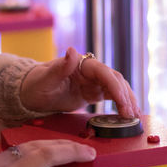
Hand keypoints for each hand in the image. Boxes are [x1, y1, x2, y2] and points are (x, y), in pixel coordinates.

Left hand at [20, 47, 140, 118]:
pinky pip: (112, 97)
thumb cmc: (36, 84)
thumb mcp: (46, 78)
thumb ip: (60, 67)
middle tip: (130, 114)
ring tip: (135, 116)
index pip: (103, 72)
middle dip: (125, 96)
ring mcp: (93, 82)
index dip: (114, 86)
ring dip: (128, 100)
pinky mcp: (93, 93)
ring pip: (117, 88)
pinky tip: (129, 115)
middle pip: (115, 80)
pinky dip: (122, 104)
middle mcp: (91, 71)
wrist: (32, 93)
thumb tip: (72, 50)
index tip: (122, 100)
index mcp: (81, 64)